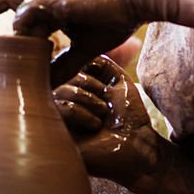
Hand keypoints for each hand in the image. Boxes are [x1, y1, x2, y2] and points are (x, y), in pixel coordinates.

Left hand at [12, 0, 178, 85]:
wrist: (135, 0)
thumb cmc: (114, 19)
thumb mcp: (87, 49)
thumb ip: (66, 64)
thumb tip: (47, 85)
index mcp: (54, 9)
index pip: (22, 12)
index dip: (6, 22)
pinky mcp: (61, 0)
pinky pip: (33, 7)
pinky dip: (22, 19)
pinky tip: (18, 33)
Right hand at [53, 56, 156, 187]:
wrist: (137, 144)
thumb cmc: (129, 115)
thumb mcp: (116, 80)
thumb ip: (99, 60)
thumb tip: (77, 49)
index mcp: (74, 90)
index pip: (66, 65)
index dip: (85, 70)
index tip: (105, 88)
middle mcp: (63, 102)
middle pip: (59, 74)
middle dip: (86, 82)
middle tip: (104, 100)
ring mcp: (58, 119)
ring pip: (58, 90)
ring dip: (86, 97)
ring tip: (102, 113)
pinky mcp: (56, 135)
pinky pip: (58, 109)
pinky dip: (80, 112)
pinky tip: (94, 125)